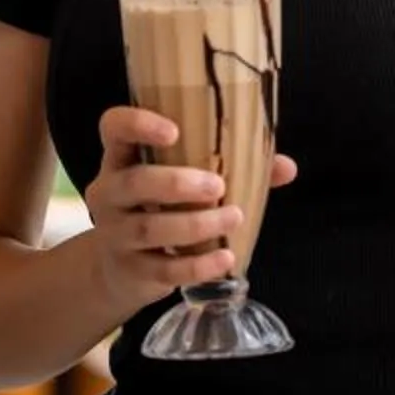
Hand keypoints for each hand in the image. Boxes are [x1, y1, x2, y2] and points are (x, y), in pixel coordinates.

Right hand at [79, 106, 297, 317]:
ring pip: (150, 227)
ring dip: (196, 224)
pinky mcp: (130, 270)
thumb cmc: (159, 208)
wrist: (118, 269)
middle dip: (177, 183)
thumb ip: (232, 168)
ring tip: (233, 217)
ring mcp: (114, 234)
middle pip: (134, 182)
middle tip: (218, 186)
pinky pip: (164, 269)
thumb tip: (286, 167)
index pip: (114, 127)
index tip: (174, 131)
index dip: (138, 124)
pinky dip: (197, 265)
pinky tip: (225, 258)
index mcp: (121, 158)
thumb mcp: (180, 181)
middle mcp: (108, 192)